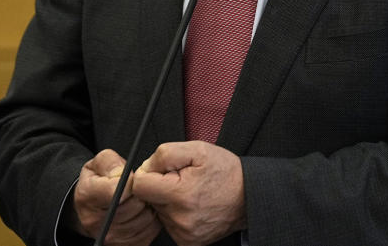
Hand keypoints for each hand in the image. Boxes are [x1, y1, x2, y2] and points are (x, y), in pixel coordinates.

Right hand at [70, 149, 160, 245]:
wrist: (90, 208)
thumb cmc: (96, 183)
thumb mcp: (97, 164)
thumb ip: (109, 162)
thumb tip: (122, 172)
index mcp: (87, 196)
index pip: (115, 190)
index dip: (130, 182)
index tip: (131, 179)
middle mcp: (96, 221)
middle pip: (134, 205)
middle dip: (140, 193)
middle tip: (136, 189)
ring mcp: (110, 237)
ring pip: (145, 218)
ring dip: (147, 206)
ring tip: (138, 200)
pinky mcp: (125, 245)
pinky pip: (150, 230)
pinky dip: (151, 220)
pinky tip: (141, 212)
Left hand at [132, 141, 246, 245]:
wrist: (248, 196)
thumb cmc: (224, 171)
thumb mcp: (196, 150)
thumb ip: (164, 154)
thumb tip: (144, 166)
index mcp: (180, 194)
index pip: (139, 185)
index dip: (148, 173)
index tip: (163, 171)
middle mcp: (180, 218)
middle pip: (148, 199)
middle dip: (160, 186)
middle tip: (182, 180)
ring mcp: (183, 233)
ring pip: (158, 212)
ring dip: (168, 201)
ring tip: (190, 193)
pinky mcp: (187, 241)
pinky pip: (169, 224)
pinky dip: (176, 214)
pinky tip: (192, 206)